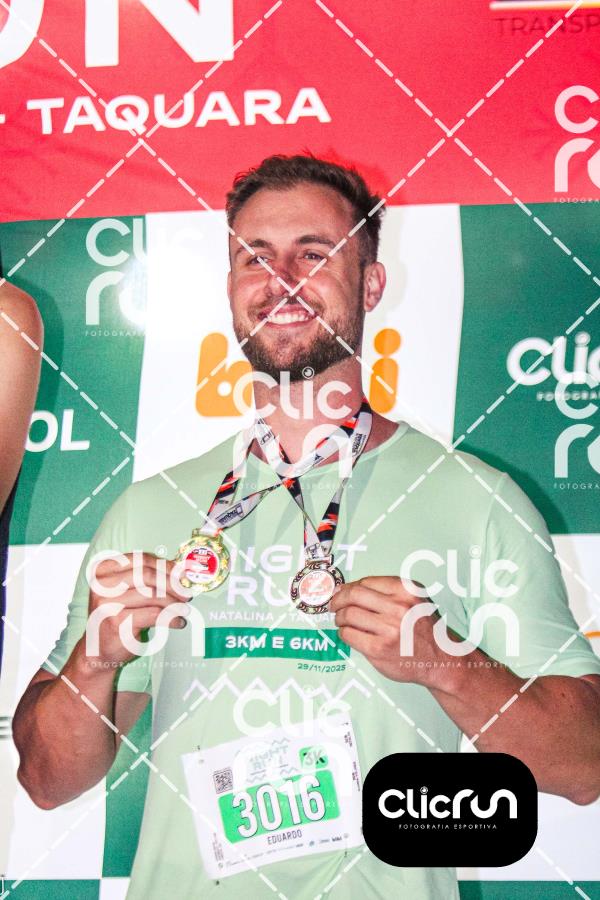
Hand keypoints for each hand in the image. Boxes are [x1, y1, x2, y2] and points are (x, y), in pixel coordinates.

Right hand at [83, 552, 192, 667]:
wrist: (97, 649)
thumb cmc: (115, 617)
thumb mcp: (123, 592)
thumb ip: (144, 578)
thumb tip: (178, 571)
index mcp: (103, 570)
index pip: (140, 559)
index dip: (165, 565)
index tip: (181, 574)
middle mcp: (102, 584)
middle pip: (147, 575)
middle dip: (172, 583)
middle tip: (186, 593)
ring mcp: (108, 603)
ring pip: (152, 594)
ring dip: (174, 602)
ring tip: (184, 608)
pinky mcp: (118, 622)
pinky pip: (154, 615)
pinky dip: (171, 618)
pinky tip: (178, 622)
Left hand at [329, 575, 448, 686]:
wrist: (440, 660)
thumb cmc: (423, 629)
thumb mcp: (414, 600)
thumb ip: (387, 592)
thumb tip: (348, 589)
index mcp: (406, 590)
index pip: (366, 582)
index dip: (349, 586)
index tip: (342, 591)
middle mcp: (398, 607)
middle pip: (353, 595)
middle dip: (338, 599)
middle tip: (333, 604)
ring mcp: (388, 629)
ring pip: (348, 614)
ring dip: (339, 617)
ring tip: (341, 620)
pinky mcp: (379, 648)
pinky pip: (349, 635)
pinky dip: (343, 633)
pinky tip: (348, 634)